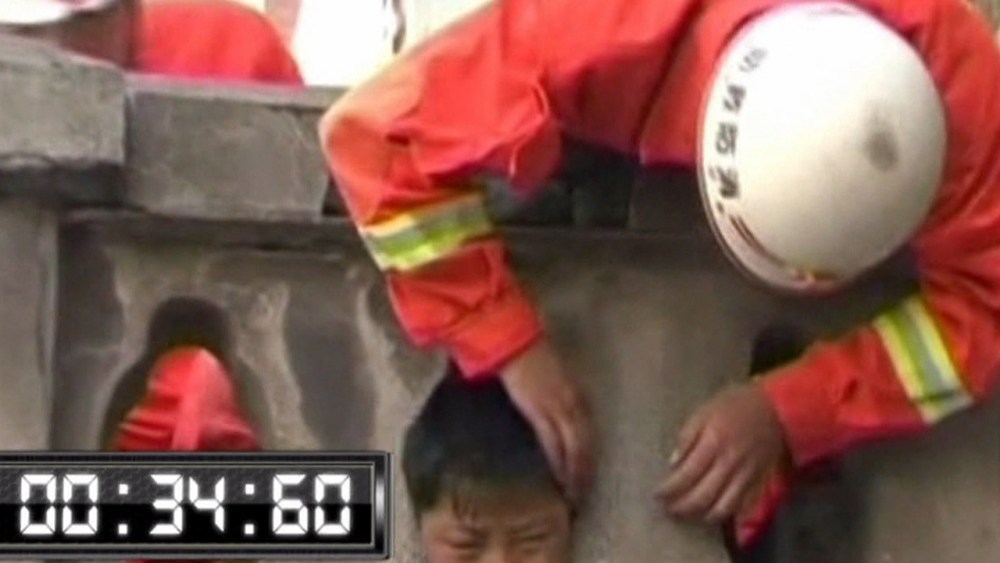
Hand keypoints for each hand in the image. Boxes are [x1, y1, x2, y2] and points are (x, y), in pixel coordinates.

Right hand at [501, 339, 594, 502]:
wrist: (514, 339)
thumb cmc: (527, 352)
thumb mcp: (549, 375)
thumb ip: (555, 393)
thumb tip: (550, 409)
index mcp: (575, 393)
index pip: (587, 430)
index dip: (588, 453)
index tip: (588, 471)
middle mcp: (573, 402)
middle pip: (586, 442)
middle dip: (586, 469)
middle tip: (583, 491)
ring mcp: (559, 407)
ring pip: (575, 447)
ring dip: (576, 472)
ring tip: (574, 492)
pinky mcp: (540, 411)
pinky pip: (554, 444)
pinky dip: (559, 463)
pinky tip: (559, 478)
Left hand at [656, 383, 787, 522]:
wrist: (776, 408)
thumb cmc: (735, 405)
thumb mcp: (704, 411)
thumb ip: (686, 437)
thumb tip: (672, 464)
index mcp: (714, 442)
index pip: (686, 475)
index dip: (669, 489)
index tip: (657, 494)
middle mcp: (730, 463)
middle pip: (702, 497)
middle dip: (681, 507)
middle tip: (667, 509)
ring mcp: (746, 476)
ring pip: (722, 508)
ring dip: (701, 515)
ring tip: (686, 514)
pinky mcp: (759, 483)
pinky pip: (741, 507)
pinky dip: (724, 514)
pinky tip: (711, 513)